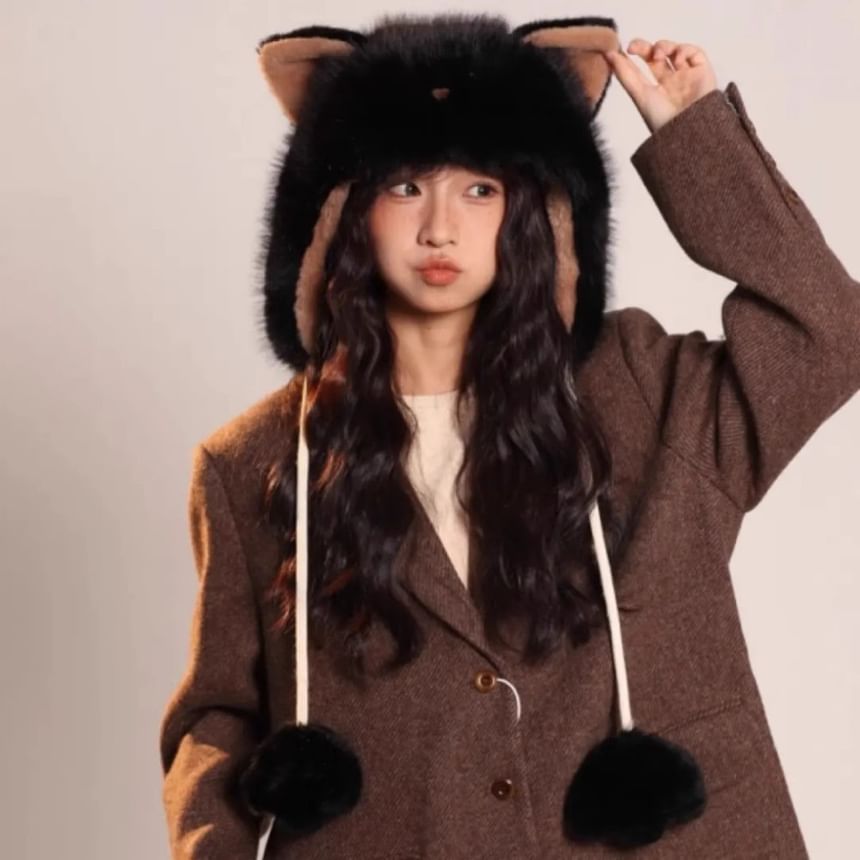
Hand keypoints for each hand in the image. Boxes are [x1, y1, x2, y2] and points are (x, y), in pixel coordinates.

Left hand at [603, 39, 718, 133]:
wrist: (687, 130)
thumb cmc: (662, 119)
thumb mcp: (640, 95)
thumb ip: (625, 75)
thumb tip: (608, 54)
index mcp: (657, 89)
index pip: (645, 65)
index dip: (634, 54)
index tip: (620, 49)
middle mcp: (672, 81)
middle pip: (659, 55)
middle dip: (646, 47)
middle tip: (634, 46)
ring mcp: (688, 75)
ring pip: (676, 50)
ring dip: (664, 46)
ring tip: (658, 55)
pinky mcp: (703, 71)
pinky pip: (694, 52)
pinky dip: (683, 50)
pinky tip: (676, 59)